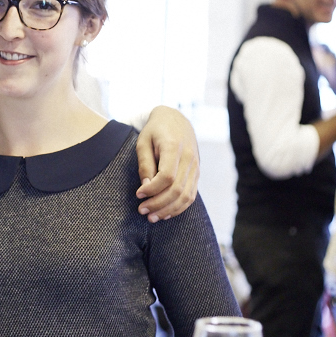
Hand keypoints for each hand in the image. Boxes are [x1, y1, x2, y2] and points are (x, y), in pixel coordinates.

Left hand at [134, 106, 199, 221]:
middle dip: (158, 204)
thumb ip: (145, 163)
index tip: (138, 194)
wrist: (176, 119)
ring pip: (186, 196)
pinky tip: (165, 213)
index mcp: (175, 147)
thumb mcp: (143, 141)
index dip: (152, 189)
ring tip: (152, 217)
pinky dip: (178, 207)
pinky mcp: (197, 174)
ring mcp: (196, 167)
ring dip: (169, 210)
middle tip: (141, 210)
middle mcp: (189, 158)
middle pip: (177, 190)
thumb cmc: (155, 130)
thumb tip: (145, 186)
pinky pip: (191, 195)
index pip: (167, 176)